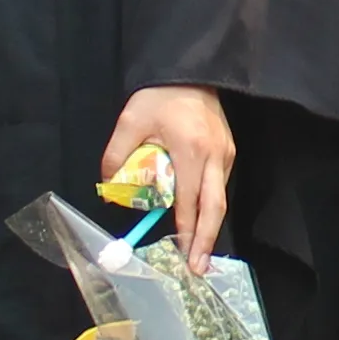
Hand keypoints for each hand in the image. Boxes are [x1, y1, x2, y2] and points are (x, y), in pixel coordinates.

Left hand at [100, 84, 237, 264]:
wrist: (191, 71)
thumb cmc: (160, 96)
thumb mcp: (130, 122)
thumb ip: (117, 156)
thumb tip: (109, 187)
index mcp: (191, 151)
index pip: (190, 201)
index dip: (187, 231)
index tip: (185, 256)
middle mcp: (215, 155)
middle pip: (215, 208)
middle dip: (207, 241)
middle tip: (199, 268)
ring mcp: (226, 153)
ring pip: (220, 198)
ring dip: (210, 226)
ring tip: (199, 253)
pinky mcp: (228, 150)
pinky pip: (219, 185)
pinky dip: (210, 207)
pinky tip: (201, 221)